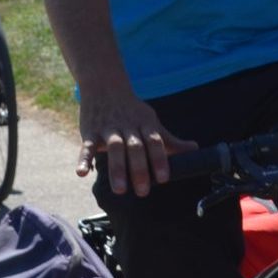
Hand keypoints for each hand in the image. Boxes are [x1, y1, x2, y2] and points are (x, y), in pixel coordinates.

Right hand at [77, 90, 194, 197]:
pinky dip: (83, 159)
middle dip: (139, 169)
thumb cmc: (132, 111)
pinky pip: (87, 146)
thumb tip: (195, 149)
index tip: (164, 179)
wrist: (104, 86)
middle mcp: (127, 126)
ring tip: (120, 189)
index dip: (159, 159)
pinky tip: (81, 173)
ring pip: (113, 148)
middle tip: (143, 191)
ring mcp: (108, 128)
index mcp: (145, 124)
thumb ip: (170, 140)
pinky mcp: (90, 131)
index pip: (154, 142)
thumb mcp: (151, 122)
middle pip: (134, 147)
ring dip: (116, 168)